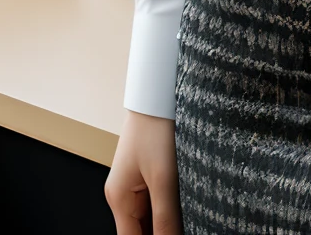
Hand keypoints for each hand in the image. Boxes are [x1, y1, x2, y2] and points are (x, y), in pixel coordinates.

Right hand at [105, 110, 182, 234]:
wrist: (160, 90)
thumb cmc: (155, 127)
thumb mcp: (164, 178)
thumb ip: (165, 218)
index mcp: (118, 199)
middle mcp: (124, 194)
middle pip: (141, 230)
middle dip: (163, 232)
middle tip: (188, 227)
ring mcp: (137, 183)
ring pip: (152, 217)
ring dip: (169, 221)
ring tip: (192, 219)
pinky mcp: (151, 173)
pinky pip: (159, 201)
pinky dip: (172, 208)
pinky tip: (189, 208)